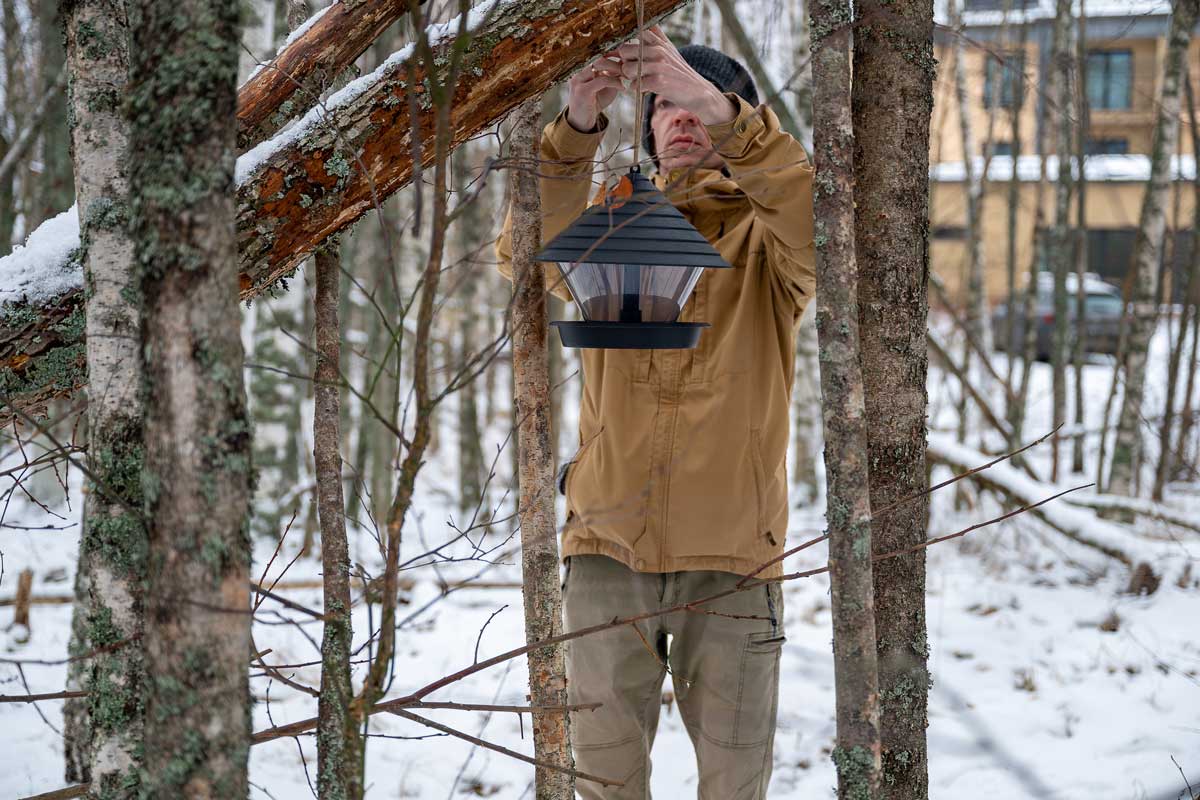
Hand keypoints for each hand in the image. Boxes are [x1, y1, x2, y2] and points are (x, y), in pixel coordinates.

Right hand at [565, 54, 624, 132]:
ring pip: (599, 64)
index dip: (614, 54)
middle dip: (617, 61)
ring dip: (616, 69)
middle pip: (600, 57)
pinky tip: (622, 88)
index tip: (628, 60)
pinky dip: (614, 82)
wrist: (581, 122)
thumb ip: (613, 76)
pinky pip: (602, 80)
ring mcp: (578, 79)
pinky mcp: (582, 90)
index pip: (600, 55)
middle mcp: (579, 71)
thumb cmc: (595, 103)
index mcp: (584, 68)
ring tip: (627, 77)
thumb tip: (627, 65)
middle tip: (631, 68)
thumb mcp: (606, 87)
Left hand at [612, 27, 736, 125]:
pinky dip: (636, 89)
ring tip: (639, 80)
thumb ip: (657, 36)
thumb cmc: (679, 71)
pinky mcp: (658, 81)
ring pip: (627, 69)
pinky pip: (634, 85)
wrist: (697, 91)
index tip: (628, 55)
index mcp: (659, 41)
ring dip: (629, 77)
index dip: (625, 44)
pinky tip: (645, 88)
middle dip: (624, 62)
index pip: (633, 34)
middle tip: (632, 71)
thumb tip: (647, 24)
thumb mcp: (670, 49)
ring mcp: (658, 65)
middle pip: (624, 51)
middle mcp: (658, 50)